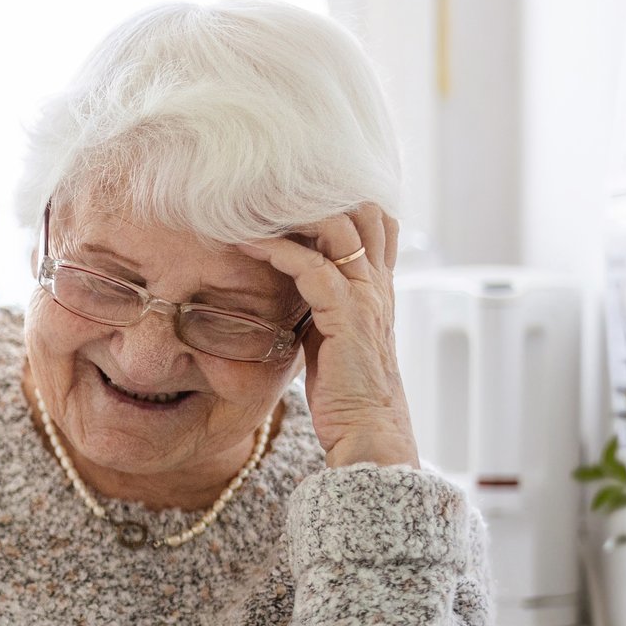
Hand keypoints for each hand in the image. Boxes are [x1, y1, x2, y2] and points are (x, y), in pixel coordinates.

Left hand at [236, 203, 418, 469]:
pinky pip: (312, 267)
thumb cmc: (346, 393)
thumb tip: (290, 290)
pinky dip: (278, 250)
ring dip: (291, 215)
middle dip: (317, 198)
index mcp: (379, 289)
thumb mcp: (334, 337)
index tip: (289, 200)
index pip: (375, 224)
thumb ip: (322, 308)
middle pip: (364, 211)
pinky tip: (247, 244)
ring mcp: (367, 298)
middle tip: (267, 195)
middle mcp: (378, 286)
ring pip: (340, 229)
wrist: (369, 431)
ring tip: (250, 209)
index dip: (340, 204)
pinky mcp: (347, 317)